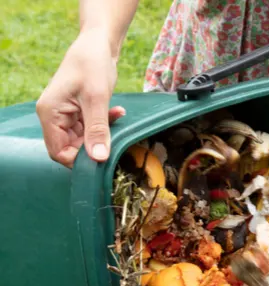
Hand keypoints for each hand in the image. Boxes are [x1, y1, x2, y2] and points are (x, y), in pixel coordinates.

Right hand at [36, 28, 125, 167]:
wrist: (98, 42)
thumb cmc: (92, 63)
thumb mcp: (97, 98)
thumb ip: (97, 130)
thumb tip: (99, 158)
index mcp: (50, 113)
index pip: (58, 152)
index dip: (78, 160)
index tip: (100, 157)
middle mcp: (53, 117)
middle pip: (70, 149)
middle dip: (93, 147)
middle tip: (113, 140)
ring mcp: (65, 115)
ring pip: (83, 141)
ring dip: (102, 135)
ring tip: (116, 118)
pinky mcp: (78, 113)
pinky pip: (90, 129)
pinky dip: (105, 125)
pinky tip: (118, 112)